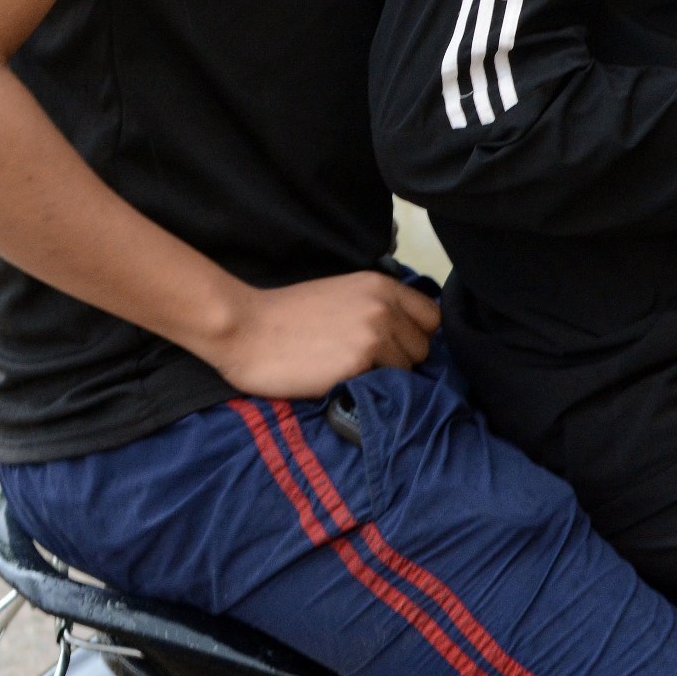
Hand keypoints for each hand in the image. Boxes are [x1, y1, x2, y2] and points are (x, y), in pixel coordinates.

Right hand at [200, 272, 439, 399]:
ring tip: (351, 374)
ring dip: (386, 377)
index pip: (432, 316)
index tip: (397, 347)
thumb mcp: (343, 295)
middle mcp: (384, 308)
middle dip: (403, 360)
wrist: (244, 330)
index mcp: (382, 286)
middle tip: (368, 366)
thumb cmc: (287, 315)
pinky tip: (342, 382)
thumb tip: (405, 333)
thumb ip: (377, 307)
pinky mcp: (359, 364)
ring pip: (408, 370)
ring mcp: (374, 335)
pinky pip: (385, 386)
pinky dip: (368, 388)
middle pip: (424, 347)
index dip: (417, 335)